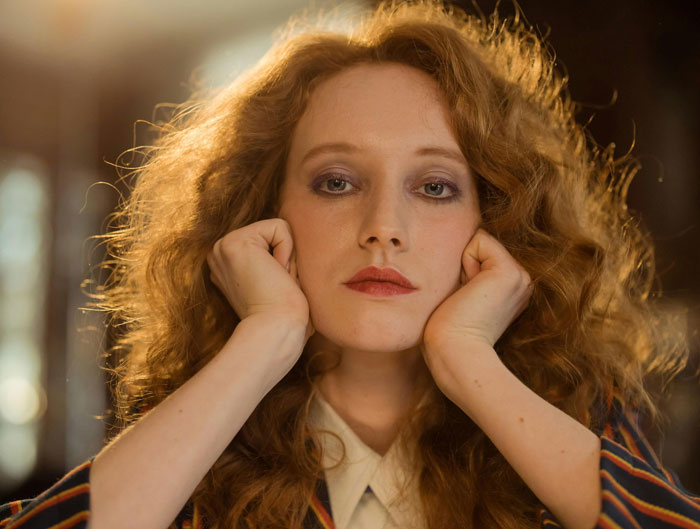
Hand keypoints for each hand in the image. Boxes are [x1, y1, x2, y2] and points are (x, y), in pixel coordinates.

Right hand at [206, 218, 314, 342]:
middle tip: (276, 287)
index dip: (283, 265)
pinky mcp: (234, 242)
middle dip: (286, 259)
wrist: (277, 330)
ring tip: (276, 282)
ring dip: (288, 257)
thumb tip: (285, 249)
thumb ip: (273, 261)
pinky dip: (288, 250)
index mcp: (226, 267)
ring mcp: (222, 248)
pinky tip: (277, 274)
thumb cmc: (284, 317)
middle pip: (272, 234)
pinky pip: (279, 226)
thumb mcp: (274, 283)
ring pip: (276, 229)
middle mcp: (219, 256)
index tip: (274, 290)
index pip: (267, 244)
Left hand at [421, 229, 531, 387]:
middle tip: (464, 301)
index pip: (482, 253)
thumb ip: (468, 276)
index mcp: (511, 289)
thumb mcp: (462, 297)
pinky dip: (464, 262)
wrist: (454, 355)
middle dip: (463, 266)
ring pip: (479, 241)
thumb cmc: (447, 334)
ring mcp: (520, 277)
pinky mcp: (509, 272)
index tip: (463, 302)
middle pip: (481, 244)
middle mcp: (522, 282)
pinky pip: (479, 240)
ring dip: (462, 266)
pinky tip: (468, 292)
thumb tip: (458, 249)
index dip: (462, 270)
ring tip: (466, 299)